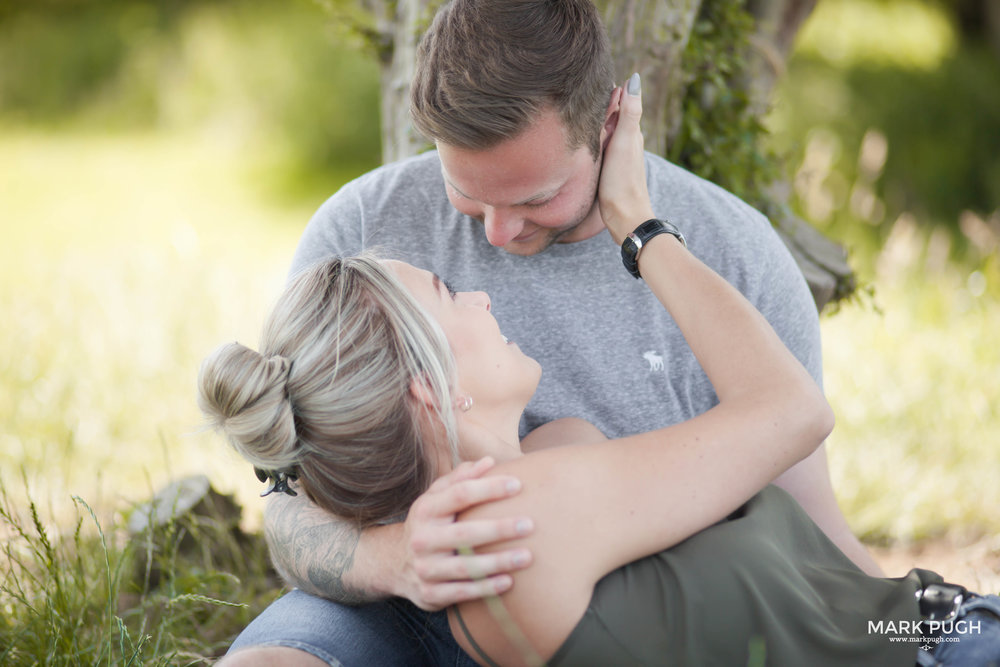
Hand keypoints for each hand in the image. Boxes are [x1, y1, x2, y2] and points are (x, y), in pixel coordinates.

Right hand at [396, 457, 533, 610]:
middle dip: (498, 529)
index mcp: (426, 510)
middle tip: (529, 525)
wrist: (394, 562)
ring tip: (527, 556)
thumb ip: (460, 479)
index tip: (518, 485)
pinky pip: (461, 592)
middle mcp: (422, 539)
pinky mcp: (430, 593)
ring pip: (464, 567)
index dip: (489, 488)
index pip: (459, 494)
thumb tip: (488, 461)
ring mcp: (425, 568)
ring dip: (498, 562)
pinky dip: (486, 588)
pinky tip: (509, 582)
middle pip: (463, 533)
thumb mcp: (436, 497)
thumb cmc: (429, 523)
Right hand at [598, 73, 655, 243]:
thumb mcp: (624, 142)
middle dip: (603, 102)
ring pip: (608, 131)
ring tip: (581, 107)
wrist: (624, 216)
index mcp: (630, 132)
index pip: (622, 102)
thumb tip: (633, 79)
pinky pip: (602, 146)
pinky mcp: (610, 169)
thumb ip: (629, 112)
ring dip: (598, 120)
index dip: (611, 89)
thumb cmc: (622, 180)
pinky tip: (586, 139)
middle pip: (614, 115)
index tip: (595, 72)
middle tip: (584, 86)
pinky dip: (595, 137)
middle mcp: (626, 142)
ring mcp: (618, 156)